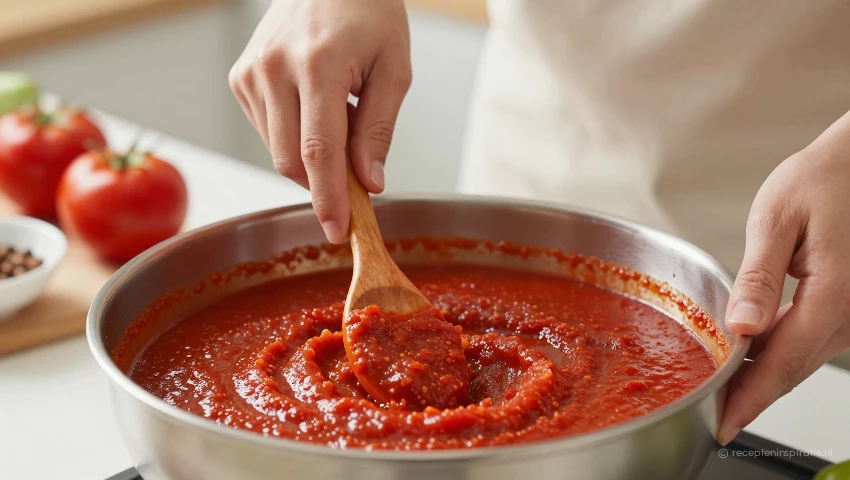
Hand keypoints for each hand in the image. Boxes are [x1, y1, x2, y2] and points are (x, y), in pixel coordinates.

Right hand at [228, 0, 411, 242]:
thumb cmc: (368, 14)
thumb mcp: (393, 68)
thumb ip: (378, 128)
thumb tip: (368, 182)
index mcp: (318, 64)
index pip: (319, 151)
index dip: (329, 198)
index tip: (337, 231)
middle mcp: (273, 68)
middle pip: (291, 161)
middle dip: (323, 183)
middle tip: (357, 174)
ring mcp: (251, 73)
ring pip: (278, 151)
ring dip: (311, 156)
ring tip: (339, 115)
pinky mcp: (240, 78)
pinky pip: (267, 133)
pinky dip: (294, 137)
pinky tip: (314, 107)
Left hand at [719, 110, 849, 444]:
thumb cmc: (824, 179)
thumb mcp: (779, 219)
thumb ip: (760, 276)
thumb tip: (742, 326)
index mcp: (834, 294)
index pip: (785, 361)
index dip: (752, 397)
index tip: (724, 423)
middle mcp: (849, 311)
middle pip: (795, 368)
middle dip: (753, 395)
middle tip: (715, 416)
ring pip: (803, 358)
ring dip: (765, 377)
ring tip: (727, 393)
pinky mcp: (846, 304)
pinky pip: (811, 339)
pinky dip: (780, 353)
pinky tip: (753, 356)